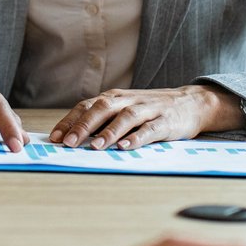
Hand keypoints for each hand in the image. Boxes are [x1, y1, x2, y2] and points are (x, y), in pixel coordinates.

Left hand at [48, 85, 245, 149]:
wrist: (191, 103)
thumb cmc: (150, 110)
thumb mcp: (123, 109)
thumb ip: (102, 120)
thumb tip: (72, 138)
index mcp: (113, 98)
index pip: (86, 107)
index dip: (70, 121)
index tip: (55, 138)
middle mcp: (127, 100)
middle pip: (101, 109)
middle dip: (83, 126)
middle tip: (69, 142)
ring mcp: (148, 110)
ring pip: (125, 118)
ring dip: (109, 132)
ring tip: (96, 146)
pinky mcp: (166, 122)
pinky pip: (150, 130)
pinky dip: (137, 138)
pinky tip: (126, 147)